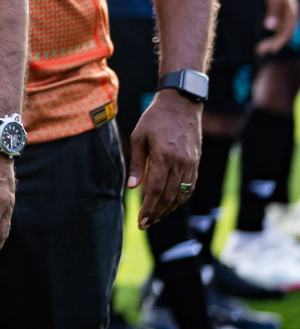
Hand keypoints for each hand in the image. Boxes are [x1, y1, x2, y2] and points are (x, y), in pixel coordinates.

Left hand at [128, 89, 202, 227]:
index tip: (141, 221)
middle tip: (145, 224)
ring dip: (169, 209)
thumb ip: (136, 164)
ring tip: (156, 218)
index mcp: (165, 156)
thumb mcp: (139, 136)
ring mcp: (191, 164)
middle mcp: (181, 163)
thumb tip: (132, 188)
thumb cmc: (155, 118)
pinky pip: (190, 187)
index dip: (149, 208)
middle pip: (170, 196)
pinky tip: (171, 205)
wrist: (182, 103)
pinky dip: (180, 199)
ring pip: (182, 194)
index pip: (157, 190)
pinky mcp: (196, 162)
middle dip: (157, 213)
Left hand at [258, 0, 299, 55]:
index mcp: (292, 15)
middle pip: (283, 35)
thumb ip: (272, 12)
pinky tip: (264, 41)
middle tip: (259, 51)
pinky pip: (278, 29)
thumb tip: (269, 27)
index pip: (286, 32)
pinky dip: (272, 36)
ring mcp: (287, 18)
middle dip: (273, 44)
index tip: (269, 49)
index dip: (278, 42)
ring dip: (272, 41)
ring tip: (259, 49)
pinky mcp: (282, 17)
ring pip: (281, 33)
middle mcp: (291, 18)